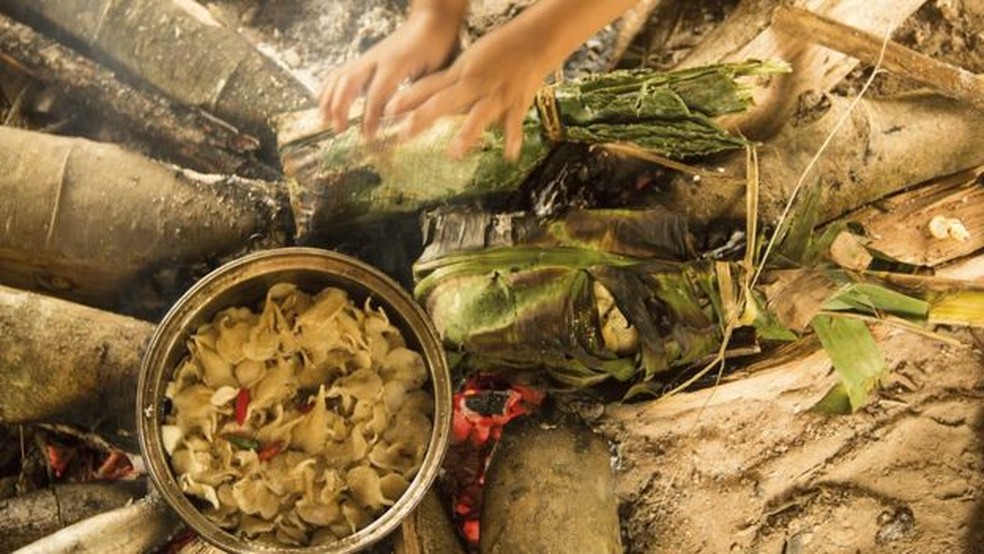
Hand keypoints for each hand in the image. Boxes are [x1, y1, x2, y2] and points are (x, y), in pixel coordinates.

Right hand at [319, 7, 463, 136]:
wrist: (431, 18)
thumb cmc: (437, 46)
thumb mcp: (434, 72)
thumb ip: (419, 95)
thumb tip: (406, 121)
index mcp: (395, 64)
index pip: (376, 95)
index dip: (369, 118)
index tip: (366, 137)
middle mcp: (377, 58)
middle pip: (349, 83)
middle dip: (340, 107)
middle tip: (338, 130)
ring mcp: (369, 56)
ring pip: (341, 76)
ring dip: (329, 98)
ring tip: (324, 120)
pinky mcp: (366, 57)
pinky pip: (342, 71)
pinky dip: (330, 87)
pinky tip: (324, 101)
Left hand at [384, 22, 552, 160]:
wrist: (534, 39)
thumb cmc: (499, 51)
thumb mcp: (469, 63)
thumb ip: (450, 84)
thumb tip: (426, 103)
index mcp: (461, 74)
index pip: (429, 87)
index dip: (408, 98)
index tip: (388, 110)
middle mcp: (474, 84)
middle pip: (445, 102)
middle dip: (423, 118)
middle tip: (404, 134)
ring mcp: (496, 94)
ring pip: (478, 114)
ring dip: (466, 133)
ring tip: (454, 153)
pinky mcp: (517, 102)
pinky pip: (514, 123)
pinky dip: (513, 139)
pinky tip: (509, 156)